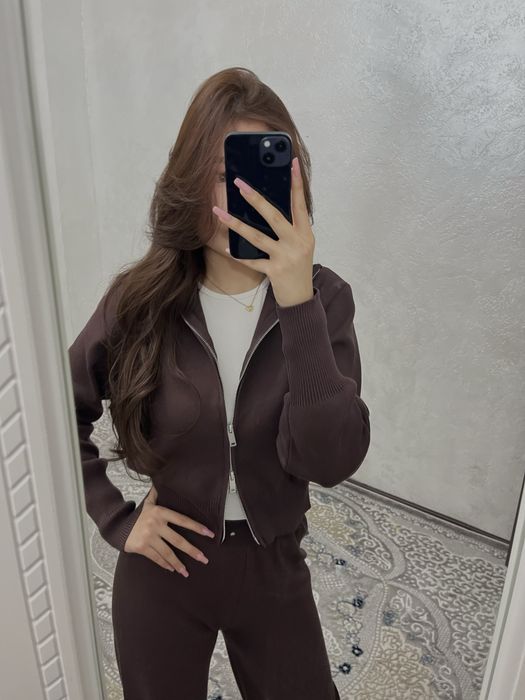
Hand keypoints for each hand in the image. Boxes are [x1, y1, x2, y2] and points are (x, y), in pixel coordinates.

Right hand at [124, 484, 214, 576]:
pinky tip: (172, 569)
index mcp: (160, 513)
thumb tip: (161, 480)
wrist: (117, 526)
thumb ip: (156, 494)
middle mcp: (155, 525)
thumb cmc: (138, 516)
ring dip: (178, 564)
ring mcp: (148, 537)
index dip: (197, 527)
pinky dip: (165, 564)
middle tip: (204, 559)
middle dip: (192, 550)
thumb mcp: (148, 503)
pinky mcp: (141, 547)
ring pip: (168, 552)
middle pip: (178, 540)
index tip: (209, 534)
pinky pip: (156, 558)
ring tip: (187, 572)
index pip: (183, 520)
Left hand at [212, 156, 315, 306]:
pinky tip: (226, 248)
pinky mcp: (275, 271)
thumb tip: (267, 206)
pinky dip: (239, 255)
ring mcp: (286, 257)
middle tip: (239, 184)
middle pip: (274, 216)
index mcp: (305, 233)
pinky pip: (252, 261)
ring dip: (236, 224)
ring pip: (257, 237)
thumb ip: (290, 227)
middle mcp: (297, 242)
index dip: (296, 183)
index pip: (300, 203)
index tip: (291, 163)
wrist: (301, 297)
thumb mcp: (301, 244)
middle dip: (255, 198)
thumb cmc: (298, 267)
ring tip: (219, 212)